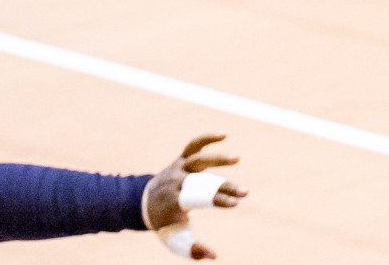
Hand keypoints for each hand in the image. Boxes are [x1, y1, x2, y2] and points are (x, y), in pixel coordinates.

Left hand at [143, 134, 246, 259]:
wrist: (144, 202)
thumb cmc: (164, 224)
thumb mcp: (175, 240)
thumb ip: (193, 250)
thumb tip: (214, 255)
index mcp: (174, 199)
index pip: (198, 197)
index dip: (217, 200)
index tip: (235, 203)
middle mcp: (175, 180)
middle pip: (201, 180)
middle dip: (222, 186)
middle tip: (245, 192)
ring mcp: (178, 168)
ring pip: (197, 158)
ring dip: (216, 158)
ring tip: (237, 158)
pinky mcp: (180, 160)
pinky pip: (193, 146)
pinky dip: (207, 139)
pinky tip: (224, 134)